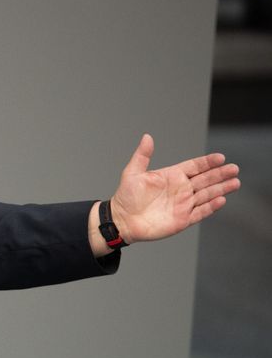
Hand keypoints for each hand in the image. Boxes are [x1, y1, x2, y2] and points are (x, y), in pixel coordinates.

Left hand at [108, 133, 239, 244]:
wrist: (122, 220)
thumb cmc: (126, 196)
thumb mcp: (132, 172)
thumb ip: (143, 155)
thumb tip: (147, 137)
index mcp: (171, 176)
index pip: (194, 167)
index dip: (207, 162)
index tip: (221, 157)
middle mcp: (180, 189)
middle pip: (205, 180)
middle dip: (220, 174)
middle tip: (234, 168)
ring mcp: (183, 204)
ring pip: (207, 195)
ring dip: (221, 189)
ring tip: (235, 182)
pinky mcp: (183, 219)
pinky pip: (200, 212)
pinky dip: (211, 206)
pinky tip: (221, 200)